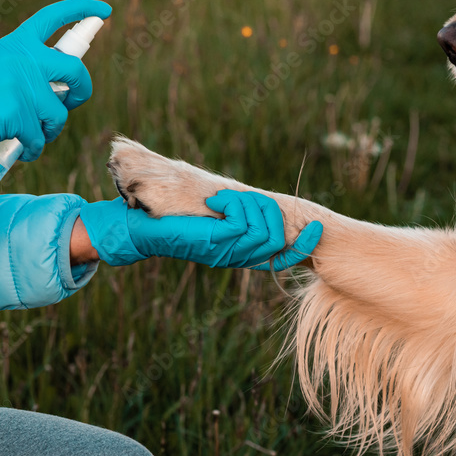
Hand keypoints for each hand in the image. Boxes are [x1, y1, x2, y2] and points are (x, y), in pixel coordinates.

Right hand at [0, 0, 111, 174]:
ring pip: (59, 113)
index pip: (53, 17)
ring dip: (50, 130)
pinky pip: (41, 137)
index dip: (82, 10)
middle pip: (75, 71)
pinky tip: (21, 150)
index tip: (104, 10)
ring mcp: (20, 84)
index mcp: (14, 44)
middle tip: (72, 102)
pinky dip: (34, 149)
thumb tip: (64, 90)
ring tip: (31, 135)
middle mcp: (20, 58)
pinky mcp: (17, 112)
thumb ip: (25, 72)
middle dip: (81, 91)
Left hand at [79, 190, 322, 269]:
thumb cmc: (171, 219)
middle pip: (276, 237)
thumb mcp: (211, 214)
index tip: (316, 229)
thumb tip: (257, 203)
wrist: (139, 229)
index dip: (304, 245)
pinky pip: (242, 224)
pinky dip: (233, 205)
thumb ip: (236, 213)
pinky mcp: (214, 243)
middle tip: (236, 198)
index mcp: (240, 253)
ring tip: (221, 200)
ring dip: (247, 205)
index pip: (283, 256)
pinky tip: (215, 202)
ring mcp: (226, 252)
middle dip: (266, 210)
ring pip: (263, 231)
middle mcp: (237, 257)